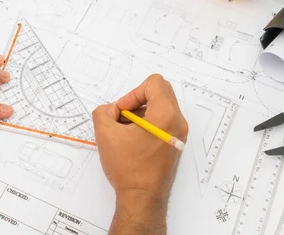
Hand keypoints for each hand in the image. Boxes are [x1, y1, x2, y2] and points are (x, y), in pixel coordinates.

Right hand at [92, 74, 187, 233]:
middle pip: (160, 91)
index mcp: (166, 115)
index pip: (154, 83)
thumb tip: (112, 110)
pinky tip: (133, 140)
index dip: (133, 92)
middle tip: (124, 117)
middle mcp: (178, 122)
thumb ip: (104, 111)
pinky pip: (163, 121)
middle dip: (138, 99)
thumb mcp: (105, 133)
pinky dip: (148, 123)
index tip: (123, 112)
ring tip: (126, 132)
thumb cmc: (128, 168)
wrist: (142, 199)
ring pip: (161, 106)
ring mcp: (179, 133)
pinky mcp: (175, 143)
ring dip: (142, 112)